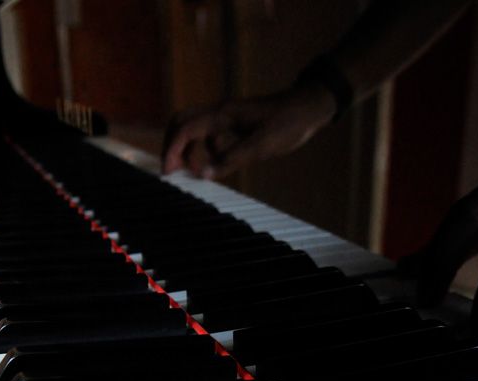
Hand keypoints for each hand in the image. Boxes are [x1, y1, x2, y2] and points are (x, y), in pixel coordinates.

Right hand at [161, 82, 336, 178]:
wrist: (309, 107)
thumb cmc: (288, 122)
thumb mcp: (262, 145)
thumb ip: (232, 159)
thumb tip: (203, 175)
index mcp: (222, 114)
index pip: (185, 129)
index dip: (172, 150)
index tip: (168, 172)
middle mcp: (219, 113)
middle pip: (181, 123)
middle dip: (172, 146)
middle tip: (172, 170)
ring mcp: (226, 118)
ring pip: (194, 130)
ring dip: (189, 149)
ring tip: (195, 172)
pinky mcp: (234, 124)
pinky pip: (210, 135)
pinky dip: (205, 150)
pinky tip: (215, 164)